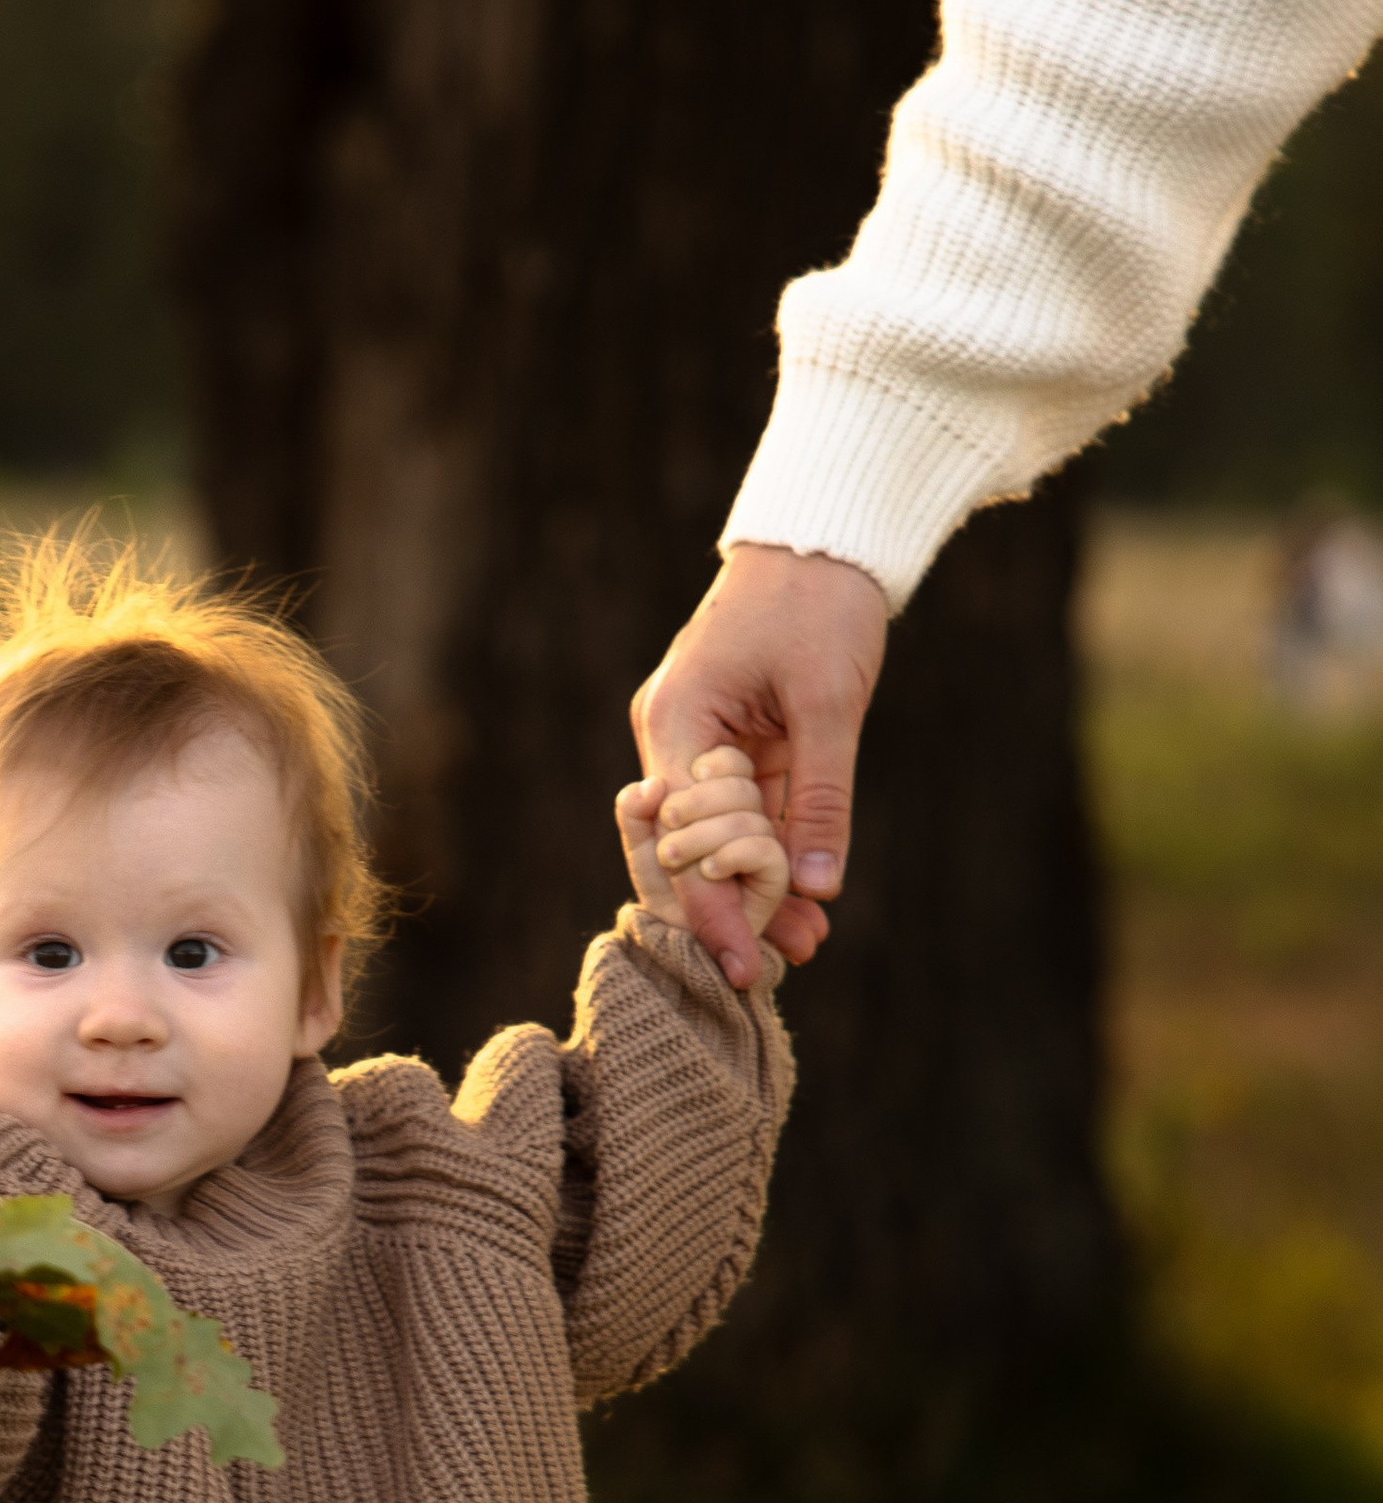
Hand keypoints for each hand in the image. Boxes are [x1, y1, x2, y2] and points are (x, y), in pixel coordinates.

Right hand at [630, 543, 888, 975]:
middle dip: (738, 905)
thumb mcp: (829, 706)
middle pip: (693, 844)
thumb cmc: (820, 603)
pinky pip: (749, 807)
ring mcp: (701, 737)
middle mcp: (674, 734)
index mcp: (676, 721)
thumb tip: (815, 888)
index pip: (682, 839)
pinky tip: (806, 895)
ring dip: (764, 884)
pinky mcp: (733, 737)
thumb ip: (820, 800)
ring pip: (726, 832)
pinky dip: (776, 847)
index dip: (711, 908)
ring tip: (808, 941)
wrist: (827, 537)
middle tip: (787, 961)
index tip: (740, 965)